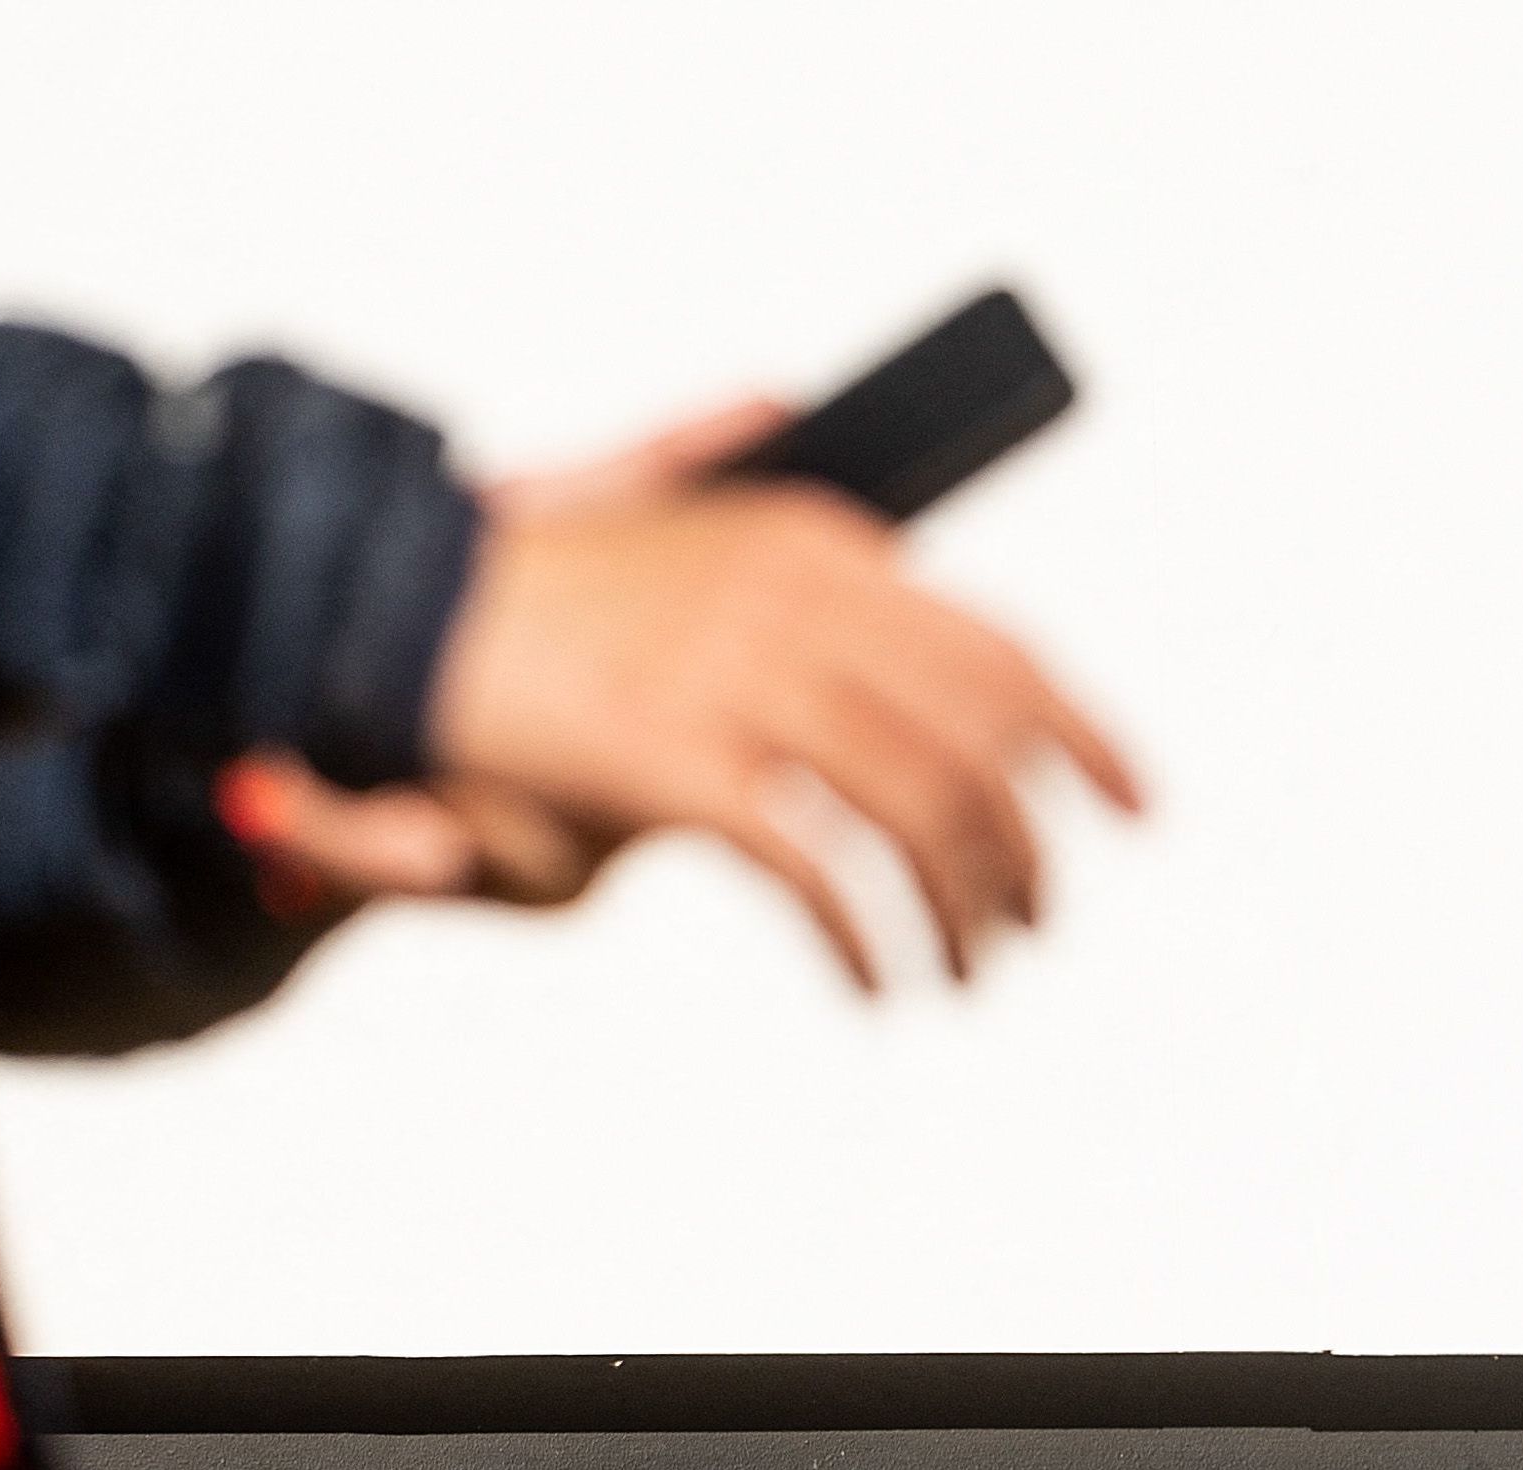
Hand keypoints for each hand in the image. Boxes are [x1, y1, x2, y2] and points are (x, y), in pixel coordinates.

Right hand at [221, 397, 1144, 986]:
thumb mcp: (655, 530)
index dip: (1086, 733)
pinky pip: (814, 866)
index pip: (999, 643)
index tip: (1136, 807)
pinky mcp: (673, 759)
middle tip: (1032, 922)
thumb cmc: (524, 605)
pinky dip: (864, 939)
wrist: (387, 626)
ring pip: (918, 804)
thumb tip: (789, 429)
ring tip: (961, 970)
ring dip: (962, 907)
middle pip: (980, 735)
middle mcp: (791, 596)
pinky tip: (876, 987)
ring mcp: (735, 673)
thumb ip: (742, 510)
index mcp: (809, 541)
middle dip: (1028, 844)